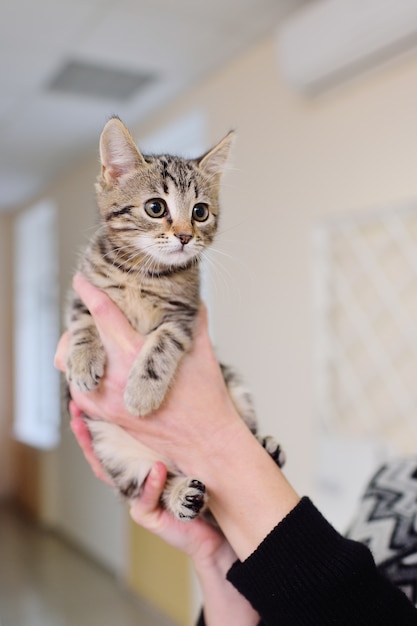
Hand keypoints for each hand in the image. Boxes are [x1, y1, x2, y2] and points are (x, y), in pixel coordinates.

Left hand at [56, 274, 299, 561]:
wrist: (204, 443)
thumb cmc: (206, 397)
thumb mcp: (202, 350)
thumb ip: (193, 318)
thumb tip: (192, 296)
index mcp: (137, 355)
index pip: (103, 315)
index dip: (89, 294)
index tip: (81, 281)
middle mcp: (115, 376)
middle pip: (80, 338)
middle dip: (80, 321)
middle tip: (86, 310)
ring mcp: (107, 399)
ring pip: (73, 364)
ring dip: (78, 348)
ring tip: (90, 338)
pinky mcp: (105, 415)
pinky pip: (80, 389)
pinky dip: (83, 373)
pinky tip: (97, 366)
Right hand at [71, 412, 260, 625]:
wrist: (211, 529)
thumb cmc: (196, 488)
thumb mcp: (180, 457)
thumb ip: (168, 438)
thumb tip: (164, 401)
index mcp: (136, 467)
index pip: (109, 445)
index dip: (92, 426)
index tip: (80, 404)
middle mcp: (130, 483)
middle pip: (100, 459)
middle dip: (86, 438)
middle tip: (76, 416)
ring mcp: (136, 500)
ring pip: (112, 478)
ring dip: (101, 456)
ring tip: (93, 432)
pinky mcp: (148, 516)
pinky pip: (146, 498)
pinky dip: (152, 483)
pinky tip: (158, 468)